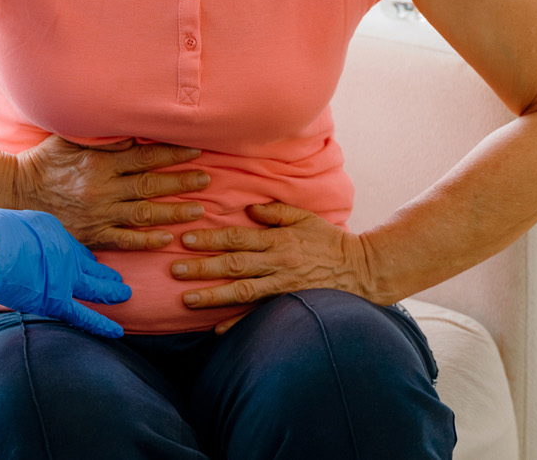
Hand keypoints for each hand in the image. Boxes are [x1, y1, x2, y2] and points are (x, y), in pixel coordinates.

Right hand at [0, 207, 132, 338]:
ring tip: (126, 294)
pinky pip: (84, 315)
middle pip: (88, 265)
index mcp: (51, 230)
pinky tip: (117, 331)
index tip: (89, 261)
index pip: (71, 247)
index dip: (81, 256)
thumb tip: (2, 242)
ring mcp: (64, 275)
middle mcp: (63, 252)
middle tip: (116, 276)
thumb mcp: (6, 222)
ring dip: (111, 291)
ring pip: (95, 287)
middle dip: (103, 272)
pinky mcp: (57, 300)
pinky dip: (102, 324)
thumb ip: (13, 236)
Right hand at [15, 135, 211, 249]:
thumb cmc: (43, 161)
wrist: (15, 193)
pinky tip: (167, 239)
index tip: (196, 152)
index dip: (172, 154)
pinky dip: (147, 240)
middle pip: (150, 184)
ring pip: (144, 213)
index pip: (145, 156)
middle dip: (181, 182)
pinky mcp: (92, 233)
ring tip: (198, 209)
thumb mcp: (69, 138)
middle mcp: (103, 187)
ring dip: (173, 211)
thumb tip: (130, 130)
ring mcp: (99, 213)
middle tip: (207, 180)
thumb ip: (100, 135)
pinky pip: (125, 239)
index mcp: (100, 161)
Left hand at [170, 202, 380, 334]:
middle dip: (203, 267)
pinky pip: (260, 315)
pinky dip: (238, 323)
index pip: (239, 238)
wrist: (362, 270)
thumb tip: (248, 207)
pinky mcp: (288, 304)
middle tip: (175, 269)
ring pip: (242, 291)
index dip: (211, 238)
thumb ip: (275, 212)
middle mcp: (278, 263)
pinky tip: (216, 329)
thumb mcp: (305, 217)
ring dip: (213, 296)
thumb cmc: (330, 241)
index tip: (186, 238)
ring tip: (186, 299)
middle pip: (235, 265)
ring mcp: (283, 287)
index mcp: (279, 240)